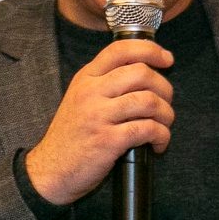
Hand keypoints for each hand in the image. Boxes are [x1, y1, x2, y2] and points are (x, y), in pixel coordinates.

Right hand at [24, 39, 173, 205]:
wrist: (50, 170)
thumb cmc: (72, 136)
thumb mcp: (80, 99)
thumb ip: (105, 83)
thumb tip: (145, 73)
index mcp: (86, 78)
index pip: (121, 49)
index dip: (150, 50)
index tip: (167, 59)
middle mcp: (91, 92)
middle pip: (142, 73)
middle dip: (164, 88)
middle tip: (165, 103)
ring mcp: (99, 115)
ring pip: (149, 101)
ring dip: (166, 114)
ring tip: (163, 125)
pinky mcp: (108, 140)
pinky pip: (147, 129)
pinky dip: (161, 136)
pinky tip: (157, 144)